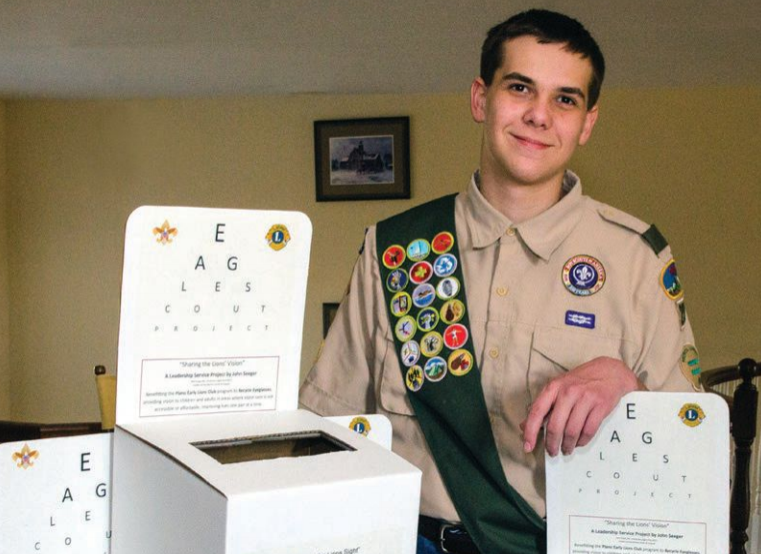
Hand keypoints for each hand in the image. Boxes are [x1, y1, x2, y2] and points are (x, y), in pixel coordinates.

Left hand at [521, 356, 643, 456]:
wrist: (610, 372)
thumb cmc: (580, 381)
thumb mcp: (558, 387)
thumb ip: (542, 406)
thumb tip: (524, 426)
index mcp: (553, 387)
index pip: (537, 411)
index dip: (530, 431)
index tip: (527, 446)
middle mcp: (568, 392)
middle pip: (555, 426)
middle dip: (552, 444)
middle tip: (552, 452)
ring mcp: (585, 398)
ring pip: (572, 431)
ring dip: (568, 445)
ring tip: (566, 449)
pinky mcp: (601, 406)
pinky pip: (588, 430)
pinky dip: (582, 441)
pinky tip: (579, 442)